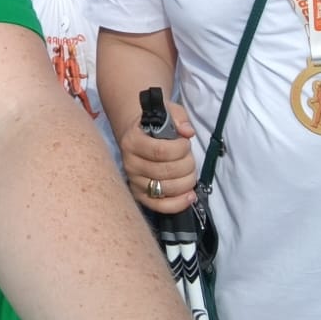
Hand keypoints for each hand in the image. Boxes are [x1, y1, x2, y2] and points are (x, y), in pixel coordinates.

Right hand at [120, 98, 198, 213]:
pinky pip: (160, 206)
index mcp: (133, 141)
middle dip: (187, 165)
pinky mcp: (140, 195)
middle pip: (165, 171)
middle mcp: (130, 163)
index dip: (180, 149)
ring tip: (190, 173)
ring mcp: (134, 181)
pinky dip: (178, 203)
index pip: (160, 151)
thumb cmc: (154, 125)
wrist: (137, 136)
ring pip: (166, 189)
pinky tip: (190, 195)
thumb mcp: (167, 113)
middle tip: (190, 158)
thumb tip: (188, 132)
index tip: (186, 143)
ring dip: (187, 182)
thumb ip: (179, 118)